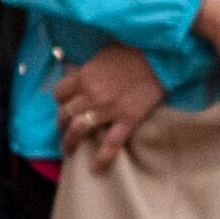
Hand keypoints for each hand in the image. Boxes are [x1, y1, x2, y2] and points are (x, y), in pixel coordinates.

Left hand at [51, 43, 164, 166]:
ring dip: (70, 143)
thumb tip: (85, 75)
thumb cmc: (133, 50)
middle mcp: (91, 94)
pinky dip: (102, 158)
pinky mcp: (127, 119)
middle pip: (65, 114)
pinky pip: (111, 143)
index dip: (60, 101)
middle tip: (63, 131)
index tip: (64, 106)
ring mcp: (108, 108)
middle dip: (61, 125)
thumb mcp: (104, 54)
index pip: (60, 93)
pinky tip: (96, 168)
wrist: (159, 56)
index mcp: (84, 76)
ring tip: (69, 150)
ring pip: (79, 130)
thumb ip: (91, 67)